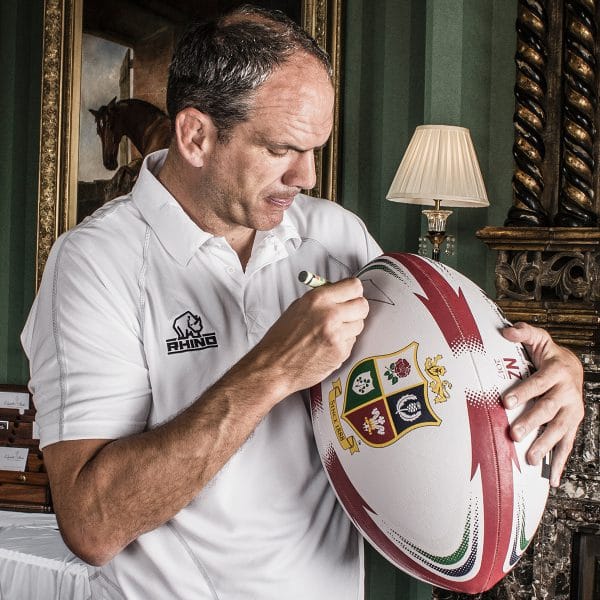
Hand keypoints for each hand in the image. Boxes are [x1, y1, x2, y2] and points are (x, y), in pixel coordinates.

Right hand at [252, 277, 368, 395]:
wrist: (274, 366)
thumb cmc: (281, 338)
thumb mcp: (298, 308)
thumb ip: (322, 299)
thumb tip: (340, 294)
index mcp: (318, 299)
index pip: (354, 286)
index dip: (354, 292)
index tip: (351, 296)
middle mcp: (330, 314)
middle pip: (362, 305)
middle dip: (356, 309)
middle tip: (347, 314)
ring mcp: (337, 335)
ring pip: (359, 324)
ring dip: (349, 327)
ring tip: (331, 332)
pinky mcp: (341, 352)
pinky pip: (352, 342)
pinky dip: (343, 343)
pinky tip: (327, 345)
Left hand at [501, 322, 583, 486]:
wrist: (574, 367)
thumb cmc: (549, 355)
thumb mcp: (538, 338)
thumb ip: (523, 332)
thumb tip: (506, 331)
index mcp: (557, 371)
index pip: (539, 383)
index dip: (524, 391)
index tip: (506, 401)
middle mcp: (567, 393)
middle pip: (549, 410)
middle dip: (531, 423)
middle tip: (513, 434)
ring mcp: (572, 411)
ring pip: (559, 430)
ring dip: (544, 445)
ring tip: (529, 458)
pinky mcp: (572, 425)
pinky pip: (567, 445)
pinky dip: (560, 462)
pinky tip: (552, 478)